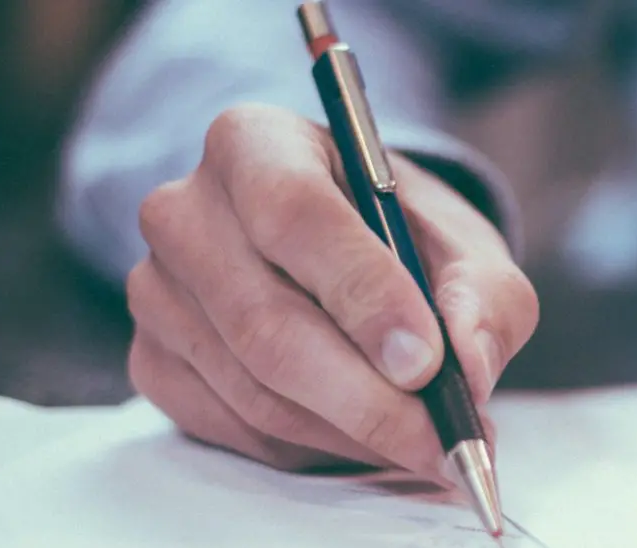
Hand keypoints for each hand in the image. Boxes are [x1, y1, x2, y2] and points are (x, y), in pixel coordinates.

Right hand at [125, 104, 537, 477]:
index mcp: (254, 143)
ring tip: (425, 444)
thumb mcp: (464, 246)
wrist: (343, 254)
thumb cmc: (401, 238)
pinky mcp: (152, 361)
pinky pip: (234, 427)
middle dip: (367, 398)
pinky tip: (365, 438)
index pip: (294, 214)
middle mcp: (185, 210)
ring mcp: (157, 291)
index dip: (362, 293)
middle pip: (266, 322)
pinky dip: (313, 448)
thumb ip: (483, 296)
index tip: (426, 361)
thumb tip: (468, 365)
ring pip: (254, 389)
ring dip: (351, 433)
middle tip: (442, 440)